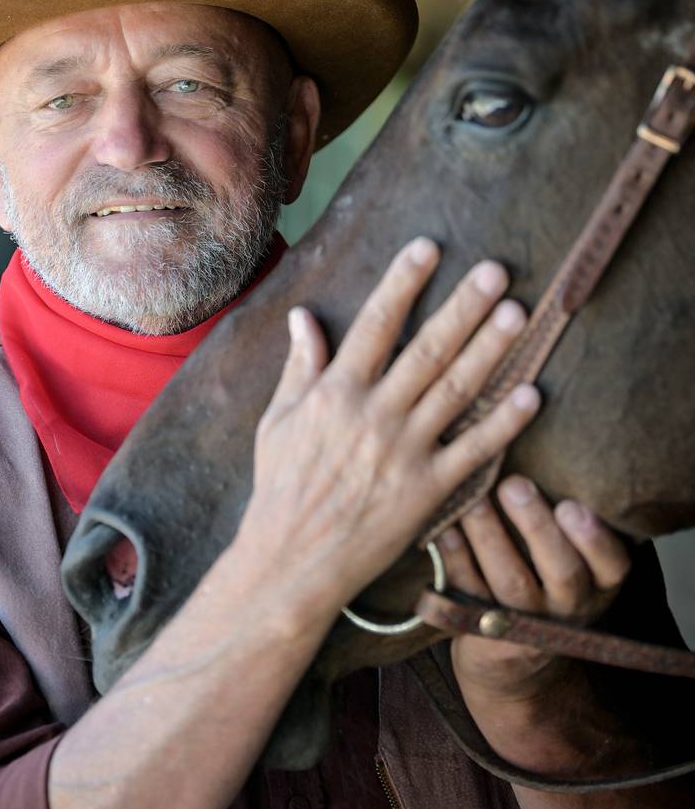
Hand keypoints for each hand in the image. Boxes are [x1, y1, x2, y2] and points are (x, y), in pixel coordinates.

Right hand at [239, 237, 540, 610]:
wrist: (291, 561)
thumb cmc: (281, 488)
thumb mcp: (278, 420)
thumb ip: (300, 366)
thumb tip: (302, 315)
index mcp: (334, 393)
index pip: (374, 325)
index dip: (403, 283)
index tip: (428, 248)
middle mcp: (373, 416)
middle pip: (426, 350)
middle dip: (463, 307)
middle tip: (496, 271)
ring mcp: (402, 453)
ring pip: (455, 391)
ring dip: (489, 350)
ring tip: (517, 314)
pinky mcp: (426, 490)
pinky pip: (472, 451)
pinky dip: (502, 423)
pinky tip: (530, 394)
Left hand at [445, 477, 631, 701]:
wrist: (510, 651)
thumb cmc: (544, 572)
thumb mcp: (570, 552)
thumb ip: (566, 515)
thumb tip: (533, 444)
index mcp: (599, 582)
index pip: (613, 563)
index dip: (594, 538)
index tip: (570, 505)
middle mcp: (570, 605)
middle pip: (562, 571)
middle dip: (537, 526)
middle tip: (513, 484)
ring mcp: (527, 621)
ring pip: (511, 581)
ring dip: (489, 536)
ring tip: (473, 500)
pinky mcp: (485, 626)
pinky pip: (469, 591)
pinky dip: (455, 558)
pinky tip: (441, 528)